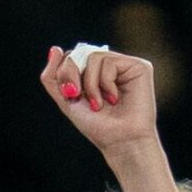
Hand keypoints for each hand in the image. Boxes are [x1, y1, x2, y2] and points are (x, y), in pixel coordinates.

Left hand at [41, 45, 158, 152]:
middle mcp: (110, 65)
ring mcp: (124, 64)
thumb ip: (53, 77)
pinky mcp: (138, 66)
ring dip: (90, 84)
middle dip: (72, 74)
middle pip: (80, 51)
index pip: (71, 56)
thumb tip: (54, 49)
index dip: (64, 73)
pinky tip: (114, 98)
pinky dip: (105, 83)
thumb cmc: (98, 127)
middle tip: (77, 95)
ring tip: (99, 104)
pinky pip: (108, 61)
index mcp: (94, 72)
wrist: (120, 142)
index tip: (70, 96)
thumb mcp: (67, 102)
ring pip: (93, 56)